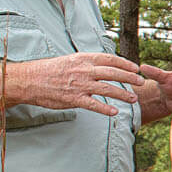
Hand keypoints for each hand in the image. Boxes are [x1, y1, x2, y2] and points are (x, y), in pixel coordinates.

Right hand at [10, 52, 143, 115]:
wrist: (29, 80)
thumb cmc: (49, 71)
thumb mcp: (70, 61)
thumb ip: (87, 64)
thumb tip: (102, 66)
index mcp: (83, 59)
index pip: (110, 59)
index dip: (125, 63)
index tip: (136, 68)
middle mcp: (84, 70)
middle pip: (113, 73)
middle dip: (130, 78)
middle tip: (141, 82)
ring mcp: (79, 85)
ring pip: (107, 89)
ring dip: (122, 94)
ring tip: (133, 99)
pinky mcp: (73, 99)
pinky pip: (93, 105)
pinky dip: (105, 109)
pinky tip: (114, 113)